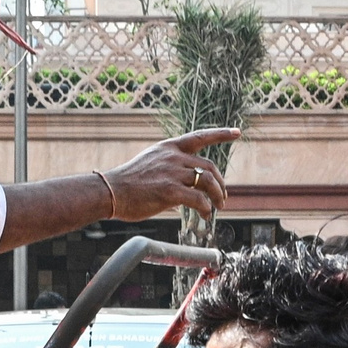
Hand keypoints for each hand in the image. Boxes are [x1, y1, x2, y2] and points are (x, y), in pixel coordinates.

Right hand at [105, 129, 238, 221]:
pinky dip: (206, 208)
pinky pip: (198, 199)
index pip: (199, 136)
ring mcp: (172, 172)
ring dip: (217, 196)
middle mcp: (173, 156)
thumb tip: (186, 188)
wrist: (110, 192)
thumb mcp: (150, 165)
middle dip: (220, 183)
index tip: (237, 132)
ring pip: (207, 182)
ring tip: (217, 207)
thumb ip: (170, 170)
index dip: (220, 134)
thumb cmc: (127, 184)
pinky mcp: (170, 191)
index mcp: (168, 147)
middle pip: (209, 166)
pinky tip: (205, 215)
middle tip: (222, 198)